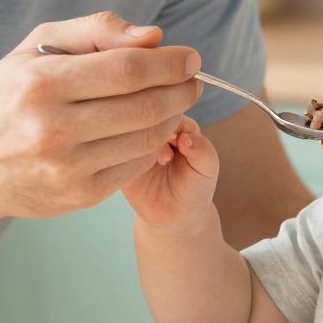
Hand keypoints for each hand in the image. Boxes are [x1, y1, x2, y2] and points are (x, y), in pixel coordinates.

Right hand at [0, 12, 201, 223]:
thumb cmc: (9, 95)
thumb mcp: (36, 47)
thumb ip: (96, 30)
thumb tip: (153, 36)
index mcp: (40, 84)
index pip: (126, 69)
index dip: (168, 63)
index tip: (190, 57)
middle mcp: (52, 129)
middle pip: (144, 106)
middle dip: (181, 89)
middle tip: (194, 80)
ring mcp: (67, 168)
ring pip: (146, 138)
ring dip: (173, 117)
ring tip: (176, 101)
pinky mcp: (79, 196)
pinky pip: (134, 165)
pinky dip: (153, 144)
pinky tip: (152, 128)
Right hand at [123, 118, 220, 234]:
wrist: (176, 216)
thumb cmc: (194, 187)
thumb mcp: (207, 167)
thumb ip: (202, 148)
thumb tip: (185, 136)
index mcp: (174, 123)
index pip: (168, 106)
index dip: (174, 120)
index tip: (182, 141)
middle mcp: (151, 129)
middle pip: (147, 114)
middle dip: (161, 130)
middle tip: (171, 154)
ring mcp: (133, 144)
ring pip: (131, 129)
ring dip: (147, 142)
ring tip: (163, 162)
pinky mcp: (118, 160)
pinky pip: (115, 150)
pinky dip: (131, 156)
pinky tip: (146, 169)